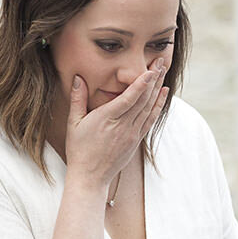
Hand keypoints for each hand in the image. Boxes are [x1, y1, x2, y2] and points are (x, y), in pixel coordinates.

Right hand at [64, 60, 169, 190]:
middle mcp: (123, 126)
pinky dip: (158, 105)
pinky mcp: (136, 139)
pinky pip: (150, 119)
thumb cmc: (79, 149)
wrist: (91, 176)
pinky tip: (163, 94)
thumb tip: (78, 78)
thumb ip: (78, 99)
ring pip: (149, 107)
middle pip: (143, 99)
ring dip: (158, 88)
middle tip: (160, 62)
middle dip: (153, 79)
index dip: (142, 83)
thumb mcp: (74, 123)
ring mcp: (132, 133)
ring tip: (163, 71)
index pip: (129, 98)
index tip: (150, 69)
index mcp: (107, 119)